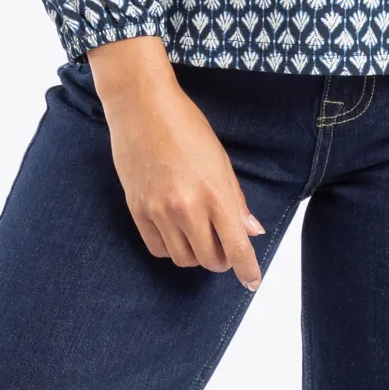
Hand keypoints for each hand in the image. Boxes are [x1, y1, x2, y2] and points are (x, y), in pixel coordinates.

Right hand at [84, 37, 266, 289]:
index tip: (252, 282)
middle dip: (222, 261)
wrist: (141, 107)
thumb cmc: (186, 127)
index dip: (247, 270)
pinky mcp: (136, 209)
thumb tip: (251, 231)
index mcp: (215, 194)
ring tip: (200, 237)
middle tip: (225, 248)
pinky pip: (157, 248)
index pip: (237, 247)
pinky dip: (171, 249)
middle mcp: (187, 208)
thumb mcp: (221, 161)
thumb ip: (236, 201)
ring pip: (182, 259)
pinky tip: (177, 233)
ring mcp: (158, 211)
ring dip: (196, 256)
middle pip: (209, 260)